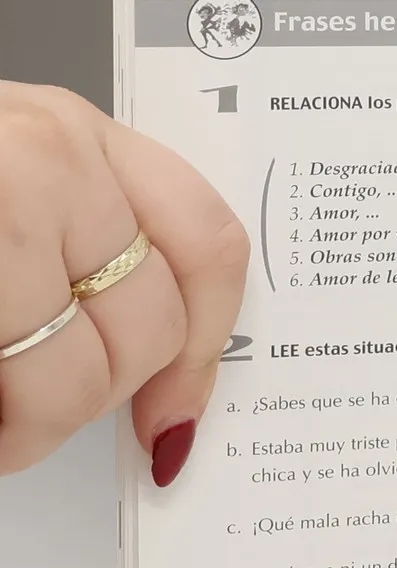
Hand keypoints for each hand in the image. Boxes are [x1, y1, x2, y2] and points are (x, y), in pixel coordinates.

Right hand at [0, 84, 247, 483]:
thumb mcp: (5, 176)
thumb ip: (81, 238)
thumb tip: (163, 364)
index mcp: (66, 132)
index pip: (204, 244)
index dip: (205, 345)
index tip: (177, 410)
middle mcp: (40, 161)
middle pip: (146, 329)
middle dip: (94, 402)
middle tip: (30, 420)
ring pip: (69, 381)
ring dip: (23, 435)